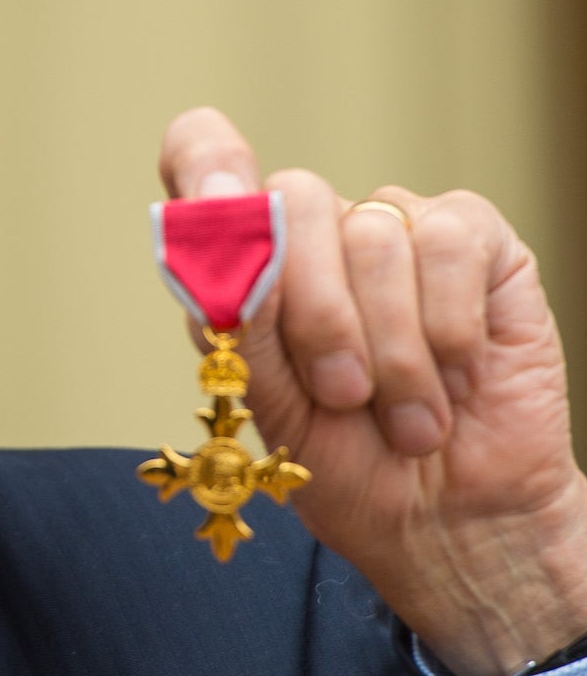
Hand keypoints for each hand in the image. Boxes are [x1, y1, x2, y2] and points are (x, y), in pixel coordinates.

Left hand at [161, 107, 586, 675]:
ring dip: (390, 348)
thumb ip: (235, 316)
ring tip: (403, 414)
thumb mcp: (267, 403)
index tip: (217, 199)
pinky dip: (447, 329)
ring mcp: (395, 227)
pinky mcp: (472, 238)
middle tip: (341, 393)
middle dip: (316, 313)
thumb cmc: (345, 461)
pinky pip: (447, 241)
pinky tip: (454, 378)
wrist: (448, 518)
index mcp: (247, 260)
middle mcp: (316, 231)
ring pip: (373, 234)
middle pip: (296, 200)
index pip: (204, 157)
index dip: (206, 162)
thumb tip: (225, 231)